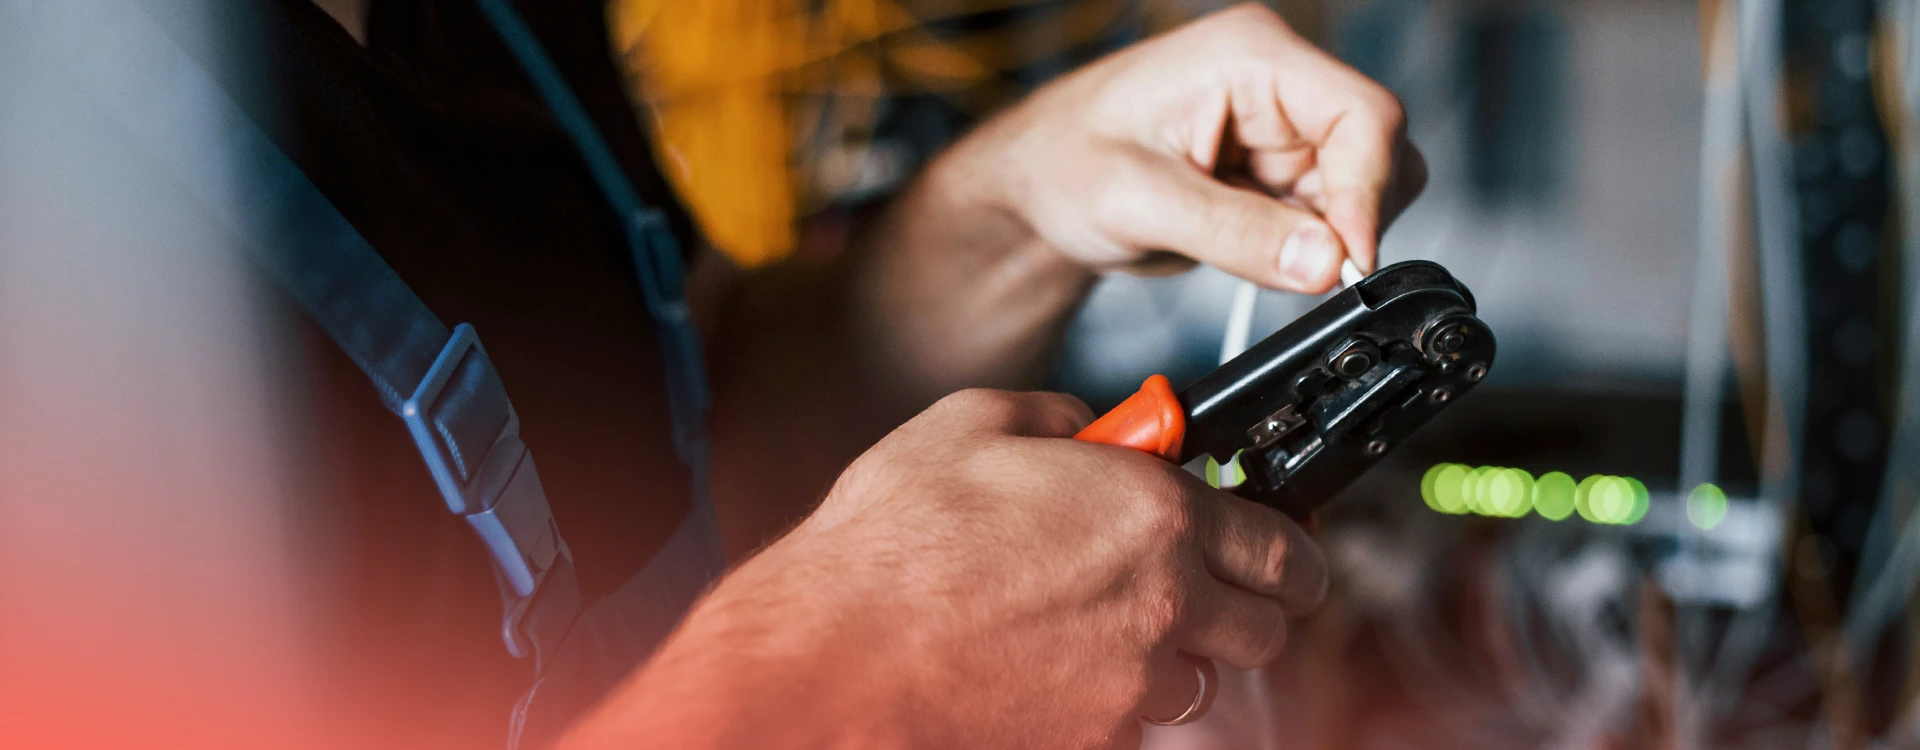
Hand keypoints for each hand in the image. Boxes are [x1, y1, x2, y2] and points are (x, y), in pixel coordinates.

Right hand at [565, 390, 1326, 748]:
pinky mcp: (1094, 739)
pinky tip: (1056, 666)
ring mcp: (1130, 684)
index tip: (1277, 549)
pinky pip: (1135, 721)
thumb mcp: (971, 424)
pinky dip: (1114, 698)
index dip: (1286, 548)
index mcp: (1153, 516)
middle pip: (1267, 625)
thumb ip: (1057, 418)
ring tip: (1110, 625)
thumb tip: (1087, 424)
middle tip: (1201, 583)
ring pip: (1202, 680)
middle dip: (1246, 603)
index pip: (1281, 546)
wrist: (835, 658)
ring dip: (1175, 653)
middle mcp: (1162, 604)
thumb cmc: (894, 543)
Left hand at [941, 2, 1425, 292]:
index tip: (1348, 260)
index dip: (1368, 193)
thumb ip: (1237, 233)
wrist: (1033, 190)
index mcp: (1251, 55)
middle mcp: (1277, 81)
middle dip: (1346, 219)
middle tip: (1293, 266)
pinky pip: (1325, 216)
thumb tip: (1325, 262)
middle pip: (1375, 152)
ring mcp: (1279, 125)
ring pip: (1358, 191)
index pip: (1362, 114)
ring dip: (1321, 237)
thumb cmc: (1060, 165)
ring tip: (1241, 248)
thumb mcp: (1138, 201)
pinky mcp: (1275, 170)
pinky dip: (1301, 247)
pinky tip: (1244, 247)